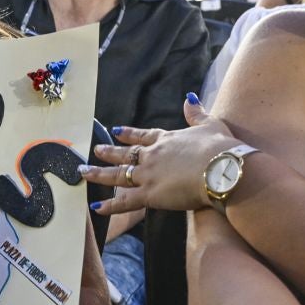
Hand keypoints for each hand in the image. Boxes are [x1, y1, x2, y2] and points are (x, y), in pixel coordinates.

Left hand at [83, 95, 238, 215]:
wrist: (221, 169)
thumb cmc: (220, 148)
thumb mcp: (209, 124)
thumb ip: (196, 113)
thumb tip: (190, 97)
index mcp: (166, 140)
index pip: (143, 136)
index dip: (128, 134)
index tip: (115, 130)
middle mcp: (152, 156)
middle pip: (126, 154)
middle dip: (109, 153)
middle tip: (94, 151)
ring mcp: (148, 175)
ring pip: (118, 176)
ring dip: (99, 175)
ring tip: (83, 173)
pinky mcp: (150, 195)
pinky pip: (125, 202)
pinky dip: (110, 205)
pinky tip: (96, 207)